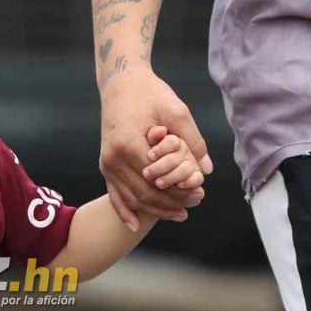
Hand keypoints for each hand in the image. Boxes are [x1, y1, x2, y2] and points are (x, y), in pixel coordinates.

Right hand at [99, 69, 211, 226]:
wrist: (120, 84)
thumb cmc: (150, 94)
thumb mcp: (177, 110)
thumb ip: (193, 140)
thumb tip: (206, 170)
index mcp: (129, 144)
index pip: (159, 179)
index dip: (181, 190)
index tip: (200, 193)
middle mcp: (113, 158)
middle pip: (145, 193)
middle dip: (172, 203)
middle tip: (195, 203)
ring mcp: (106, 163)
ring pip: (132, 199)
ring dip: (156, 210)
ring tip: (180, 213)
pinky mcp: (105, 165)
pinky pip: (114, 195)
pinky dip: (124, 212)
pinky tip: (136, 225)